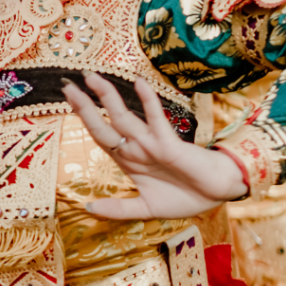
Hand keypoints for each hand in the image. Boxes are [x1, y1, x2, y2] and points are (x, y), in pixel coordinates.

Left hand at [62, 72, 246, 219]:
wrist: (218, 194)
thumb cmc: (185, 197)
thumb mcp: (146, 209)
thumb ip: (119, 208)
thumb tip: (88, 208)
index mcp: (127, 159)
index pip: (99, 134)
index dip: (83, 118)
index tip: (67, 98)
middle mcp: (135, 147)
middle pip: (104, 123)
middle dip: (85, 105)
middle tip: (67, 84)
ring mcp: (151, 143)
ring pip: (124, 117)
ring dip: (108, 97)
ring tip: (91, 77)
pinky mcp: (169, 143)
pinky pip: (156, 120)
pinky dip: (148, 102)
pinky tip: (138, 83)